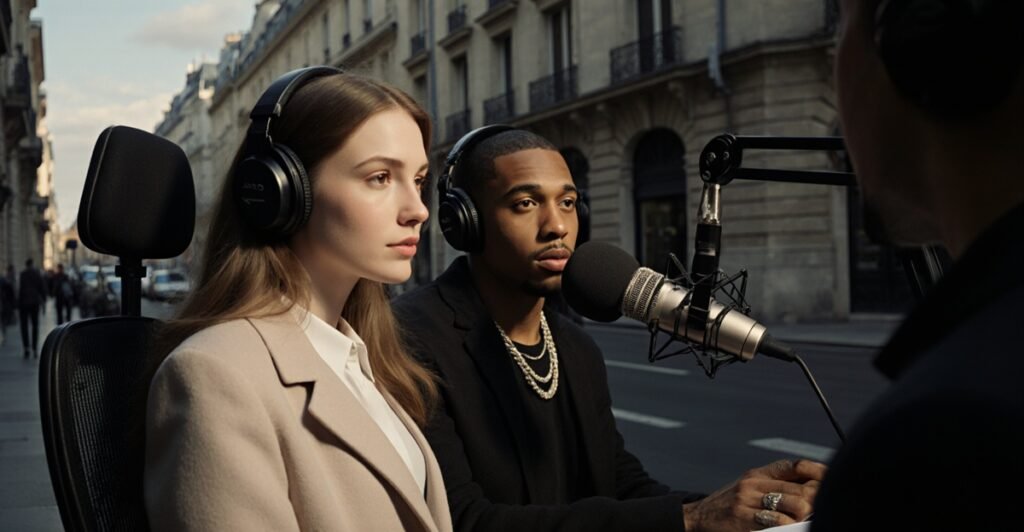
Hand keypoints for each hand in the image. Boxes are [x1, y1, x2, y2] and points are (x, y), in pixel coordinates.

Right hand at [682, 459, 825, 530]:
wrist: (697, 517)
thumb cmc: (730, 506)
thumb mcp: (750, 488)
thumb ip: (775, 485)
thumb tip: (813, 487)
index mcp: (758, 474)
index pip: (795, 466)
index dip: (817, 471)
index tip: (830, 480)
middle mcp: (753, 483)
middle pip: (801, 488)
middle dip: (815, 501)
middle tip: (820, 510)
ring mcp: (747, 500)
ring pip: (794, 505)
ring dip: (804, 517)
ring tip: (803, 522)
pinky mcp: (742, 518)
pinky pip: (777, 521)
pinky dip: (787, 526)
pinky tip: (787, 528)